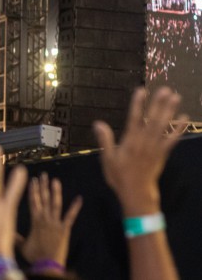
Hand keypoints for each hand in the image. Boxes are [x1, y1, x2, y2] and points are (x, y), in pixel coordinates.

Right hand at [19, 172, 81, 267]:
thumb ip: (15, 236)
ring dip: (56, 192)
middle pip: (43, 199)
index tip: (33, 180)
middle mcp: (44, 218)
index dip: (33, 190)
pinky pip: (71, 216)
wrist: (47, 264)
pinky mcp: (65, 229)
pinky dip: (75, 207)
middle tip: (43, 175)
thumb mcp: (22, 245)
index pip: (33, 201)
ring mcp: (55, 223)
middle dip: (42, 186)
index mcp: (34, 220)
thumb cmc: (34, 255)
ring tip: (55, 180)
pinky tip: (80, 198)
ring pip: (55, 204)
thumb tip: (6, 231)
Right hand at [94, 87, 185, 215]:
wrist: (137, 193)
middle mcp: (144, 141)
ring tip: (175, 98)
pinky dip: (178, 129)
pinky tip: (184, 119)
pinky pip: (172, 139)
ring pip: (163, 126)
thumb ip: (105, 139)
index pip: (134, 118)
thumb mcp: (107, 158)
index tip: (141, 90)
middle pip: (152, 119)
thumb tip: (98, 123)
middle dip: (158, 104)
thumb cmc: (119, 176)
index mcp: (129, 141)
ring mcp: (155, 147)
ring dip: (170, 112)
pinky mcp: (163, 153)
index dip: (137, 104)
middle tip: (166, 90)